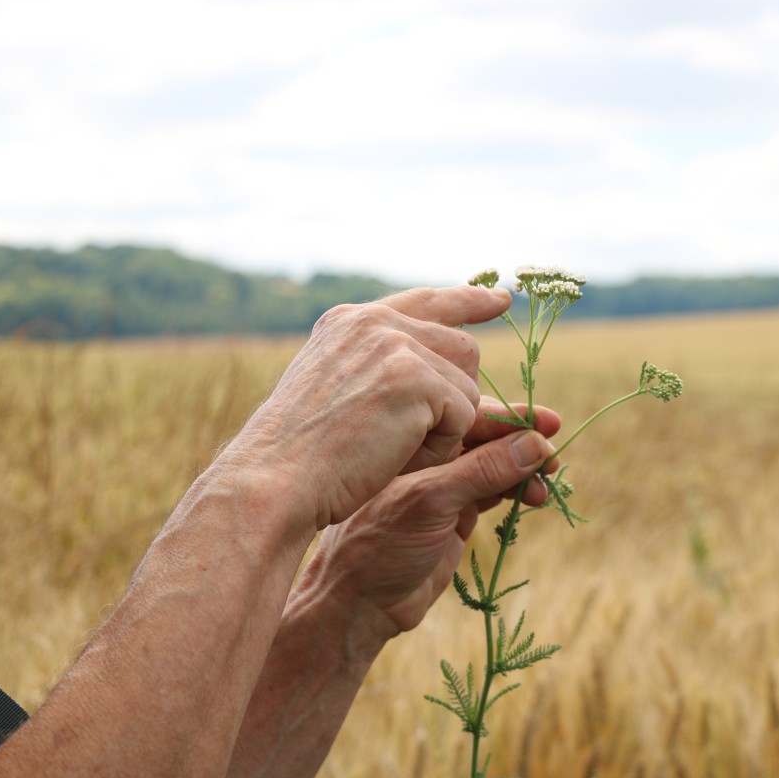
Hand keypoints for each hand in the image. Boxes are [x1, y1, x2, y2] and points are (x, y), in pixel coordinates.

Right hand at [219, 286, 511, 531]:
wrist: (276, 478)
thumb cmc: (302, 455)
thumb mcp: (333, 390)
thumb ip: (376, 366)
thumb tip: (442, 359)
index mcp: (352, 321)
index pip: (427, 300)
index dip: (468, 299)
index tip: (502, 299)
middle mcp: (376, 321)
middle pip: (462, 349)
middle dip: (453, 398)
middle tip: (407, 439)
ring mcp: (396, 345)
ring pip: (466, 386)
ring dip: (445, 427)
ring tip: (392, 448)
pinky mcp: (416, 377)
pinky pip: (463, 415)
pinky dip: (441, 446)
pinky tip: (397, 455)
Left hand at [300, 400, 561, 644]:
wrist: (357, 605)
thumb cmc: (378, 545)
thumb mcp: (431, 501)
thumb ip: (482, 471)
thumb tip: (536, 445)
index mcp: (415, 443)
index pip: (471, 417)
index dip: (513, 418)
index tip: (550, 423)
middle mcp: (430, 459)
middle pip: (489, 439)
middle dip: (525, 444)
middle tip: (556, 455)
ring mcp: (444, 488)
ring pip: (496, 467)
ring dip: (525, 472)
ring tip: (547, 485)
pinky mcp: (455, 517)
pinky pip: (494, 493)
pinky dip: (517, 493)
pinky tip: (535, 498)